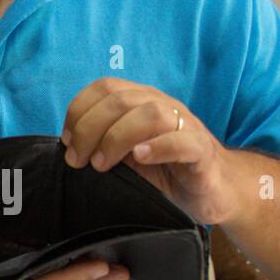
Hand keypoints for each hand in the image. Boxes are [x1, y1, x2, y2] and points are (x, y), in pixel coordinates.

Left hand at [60, 76, 242, 224]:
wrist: (213, 192)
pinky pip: (182, 141)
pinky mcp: (202, 151)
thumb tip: (68, 146)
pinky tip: (139, 158)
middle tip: (78, 160)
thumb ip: (103, 143)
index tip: (66, 142)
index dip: (78, 111)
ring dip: (117, 138)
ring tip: (102, 165)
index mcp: (141, 101)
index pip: (104, 87)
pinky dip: (158, 147)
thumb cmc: (165, 171)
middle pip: (120, 100)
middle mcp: (162, 106)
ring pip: (149, 114)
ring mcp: (185, 126)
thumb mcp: (127, 155)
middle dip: (89, 129)